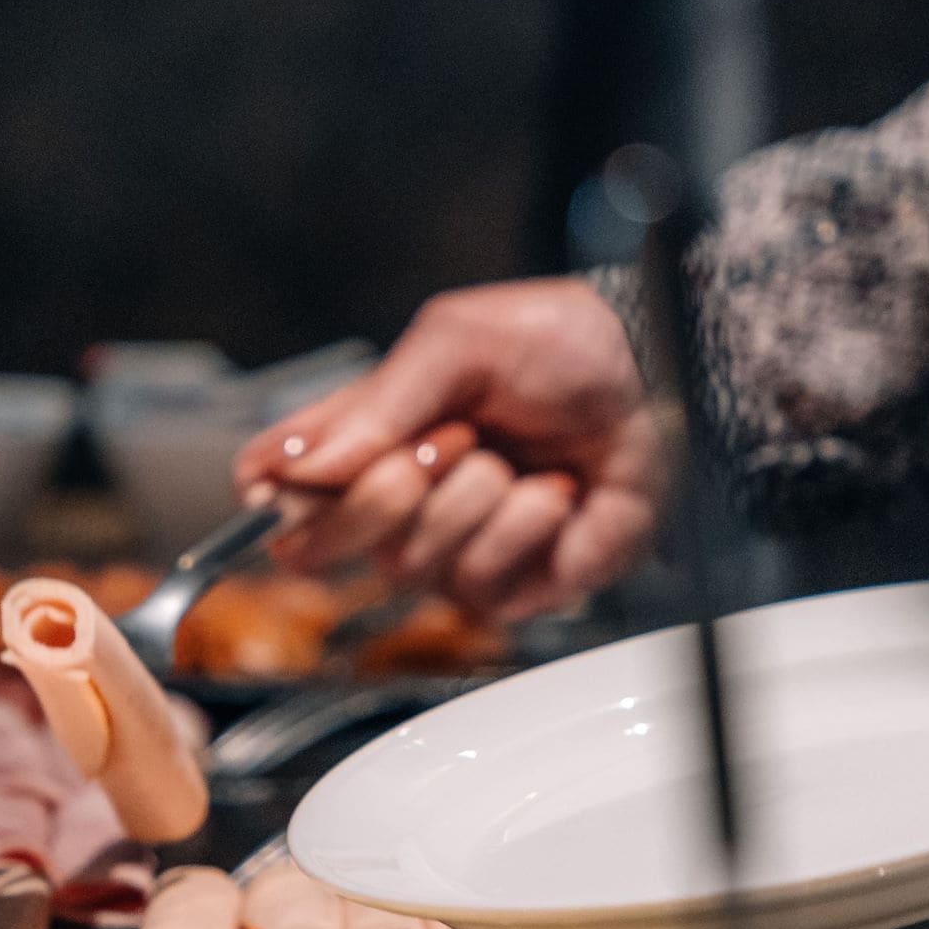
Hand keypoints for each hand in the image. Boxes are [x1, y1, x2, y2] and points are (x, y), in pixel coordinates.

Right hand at [233, 278, 666, 618]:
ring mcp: (445, 550)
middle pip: (315, 545)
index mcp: (367, 435)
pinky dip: (524, 525)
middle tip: (449, 440)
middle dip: (381, 492)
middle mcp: (395, 501)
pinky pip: (479, 581)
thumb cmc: (564, 350)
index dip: (270, 489)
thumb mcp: (460, 341)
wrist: (657, 387)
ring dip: (472, 498)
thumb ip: (377, 401)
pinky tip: (554, 493)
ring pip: (405, 562)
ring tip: (516, 458)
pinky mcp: (505, 586)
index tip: (283, 478)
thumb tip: (300, 465)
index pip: (276, 484)